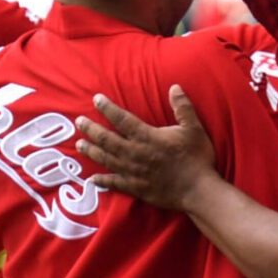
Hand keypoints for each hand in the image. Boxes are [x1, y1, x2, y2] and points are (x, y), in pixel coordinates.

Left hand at [76, 85, 217, 211]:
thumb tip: (174, 87)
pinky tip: (92, 179)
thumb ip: (183, 108)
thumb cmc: (197, 157)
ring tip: (79, 145)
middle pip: (107, 139)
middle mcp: (135, 153)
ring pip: (106, 159)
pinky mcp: (136, 188)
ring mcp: (134, 172)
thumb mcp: (194, 129)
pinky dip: (102, 181)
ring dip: (92, 151)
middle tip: (79, 121)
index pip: (122, 119)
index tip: (96, 99)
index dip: (108, 108)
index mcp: (148, 137)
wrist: (198, 190)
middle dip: (91, 129)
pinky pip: (114, 183)